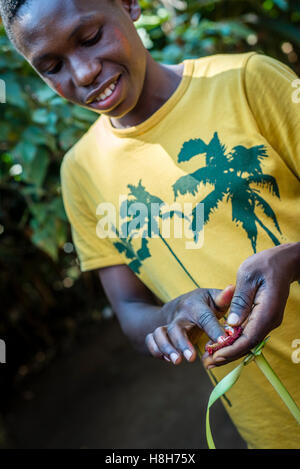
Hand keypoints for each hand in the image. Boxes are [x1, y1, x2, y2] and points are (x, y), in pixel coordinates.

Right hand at [145, 285, 234, 364]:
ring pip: (159, 333)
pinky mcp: (158, 333)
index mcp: (195, 306)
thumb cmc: (202, 304)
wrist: (178, 305)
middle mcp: (179, 315)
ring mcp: (167, 324)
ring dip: (166, 348)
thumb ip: (224, 298)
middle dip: (182, 343)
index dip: (214, 329)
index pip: (204, 317)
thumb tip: (232, 287)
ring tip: (177, 361)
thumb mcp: (213, 298)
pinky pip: (150, 340)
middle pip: (176, 327)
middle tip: (191, 358)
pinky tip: (167, 359)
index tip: (222, 341)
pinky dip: (155, 349)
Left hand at [203, 243, 299, 369]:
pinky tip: (220, 345)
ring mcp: (267, 321)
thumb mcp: (247, 276)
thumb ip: (240, 300)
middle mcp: (270, 320)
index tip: (214, 355)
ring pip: (248, 342)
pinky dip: (234, 342)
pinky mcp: (263, 319)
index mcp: (266, 311)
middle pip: (248, 345)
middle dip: (227, 355)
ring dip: (229, 351)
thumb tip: (231, 324)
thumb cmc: (264, 264)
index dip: (231, 349)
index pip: (248, 337)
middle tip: (206, 362)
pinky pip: (249, 334)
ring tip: (209, 358)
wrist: (283, 262)